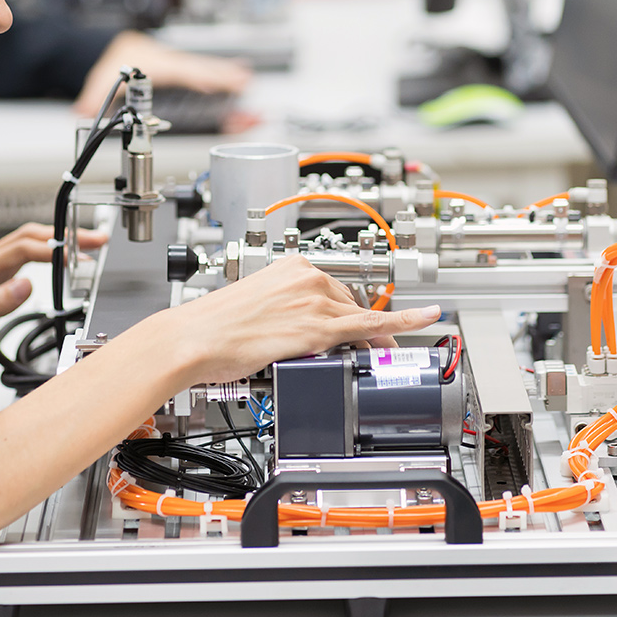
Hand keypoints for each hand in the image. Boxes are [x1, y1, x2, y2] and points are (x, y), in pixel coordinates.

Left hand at [0, 223, 107, 404]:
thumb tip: (25, 284)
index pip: (21, 250)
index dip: (54, 248)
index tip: (81, 254)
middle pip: (24, 237)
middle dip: (62, 235)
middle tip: (94, 240)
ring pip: (22, 244)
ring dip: (54, 241)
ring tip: (83, 246)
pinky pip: (18, 259)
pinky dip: (42, 254)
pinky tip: (56, 260)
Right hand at [0, 252, 436, 547]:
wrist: (190, 341)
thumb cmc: (210, 330)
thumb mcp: (251, 308)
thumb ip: (282, 310)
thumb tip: (294, 329)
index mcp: (287, 266)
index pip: (331, 285)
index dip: (344, 307)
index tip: (356, 315)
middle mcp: (304, 276)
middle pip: (346, 300)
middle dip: (348, 324)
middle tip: (347, 346)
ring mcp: (313, 300)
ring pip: (356, 316)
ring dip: (365, 334)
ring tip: (371, 350)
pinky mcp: (317, 327)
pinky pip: (370, 324)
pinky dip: (403, 322)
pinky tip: (426, 319)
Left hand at [74, 31, 253, 116]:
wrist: (116, 46)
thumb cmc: (114, 63)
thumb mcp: (99, 80)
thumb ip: (92, 98)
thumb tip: (81, 111)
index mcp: (152, 65)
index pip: (177, 72)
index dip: (194, 78)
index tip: (210, 84)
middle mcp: (169, 61)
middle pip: (198, 68)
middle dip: (219, 75)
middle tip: (242, 81)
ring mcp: (178, 62)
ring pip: (205, 67)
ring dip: (227, 73)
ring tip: (247, 79)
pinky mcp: (182, 66)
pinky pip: (206, 69)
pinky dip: (224, 72)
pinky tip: (240, 75)